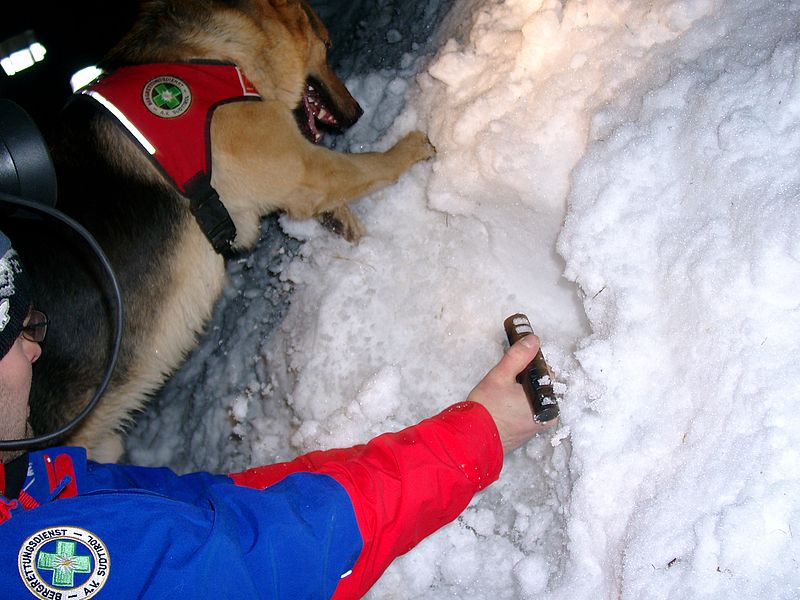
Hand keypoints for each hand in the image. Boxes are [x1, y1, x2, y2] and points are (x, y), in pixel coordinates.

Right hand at [467, 336, 557, 454]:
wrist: (472, 440)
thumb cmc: (486, 408)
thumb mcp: (500, 375)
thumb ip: (518, 356)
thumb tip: (533, 340)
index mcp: (547, 402)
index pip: (546, 374)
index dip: (530, 366)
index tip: (514, 366)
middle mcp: (547, 417)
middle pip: (540, 388)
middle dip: (525, 380)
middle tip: (504, 380)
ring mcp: (537, 427)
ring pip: (533, 400)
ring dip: (521, 393)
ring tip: (501, 393)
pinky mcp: (526, 434)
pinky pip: (527, 413)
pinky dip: (518, 406)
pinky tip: (502, 405)